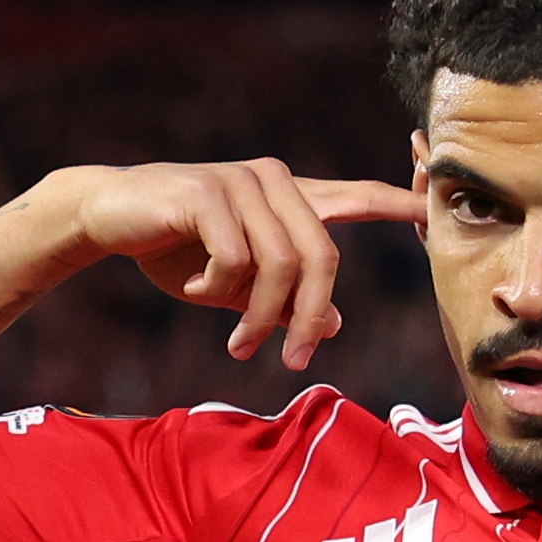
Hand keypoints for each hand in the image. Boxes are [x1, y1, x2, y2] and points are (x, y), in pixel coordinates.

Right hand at [58, 161, 423, 369]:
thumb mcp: (236, 282)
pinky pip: (236, 259)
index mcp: (290, 198)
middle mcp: (275, 181)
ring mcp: (243, 182)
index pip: (359, 197)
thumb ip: (285, 297)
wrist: (106, 215)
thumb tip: (336, 323)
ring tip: (237, 343)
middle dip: (310, 318)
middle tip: (290, 360)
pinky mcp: (208, 192)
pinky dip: (218, 290)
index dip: (400, 203)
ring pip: (281, 265)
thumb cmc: (174, 247)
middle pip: (323, 257)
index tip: (435, 213)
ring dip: (260, 317)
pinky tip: (195, 289)